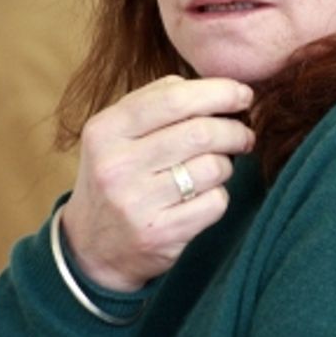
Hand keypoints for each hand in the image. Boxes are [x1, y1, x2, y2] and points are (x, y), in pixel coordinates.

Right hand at [60, 75, 255, 291]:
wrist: (91, 249)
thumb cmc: (116, 177)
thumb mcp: (115, 134)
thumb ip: (156, 101)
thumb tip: (213, 87)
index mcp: (106, 130)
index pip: (174, 98)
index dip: (219, 91)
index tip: (243, 94)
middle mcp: (116, 165)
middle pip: (201, 132)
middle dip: (234, 130)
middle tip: (244, 135)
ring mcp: (137, 203)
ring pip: (213, 167)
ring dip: (226, 164)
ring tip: (218, 167)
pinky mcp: (160, 235)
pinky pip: (215, 202)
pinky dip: (219, 195)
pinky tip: (204, 196)